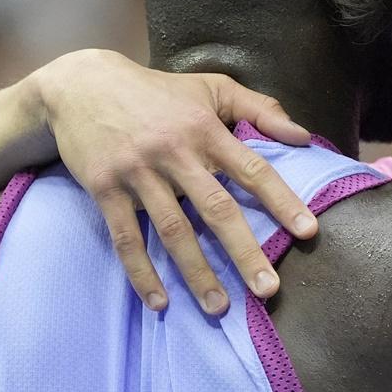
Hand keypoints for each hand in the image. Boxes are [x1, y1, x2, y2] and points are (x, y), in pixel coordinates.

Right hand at [31, 49, 313, 311]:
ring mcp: (138, 173)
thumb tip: (304, 136)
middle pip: (216, 208)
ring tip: (219, 307)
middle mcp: (174, 153)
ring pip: (173, 230)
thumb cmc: (158, 91)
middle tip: (268, 290)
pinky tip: (159, 302)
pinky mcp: (105, 189)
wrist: (83, 84)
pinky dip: (141, 272)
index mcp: (206, 130)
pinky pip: (126, 237)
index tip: (309, 231)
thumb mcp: (212, 88)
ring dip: (197, 272)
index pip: (252, 170)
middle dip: (244, 251)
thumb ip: (261, 109)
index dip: (282, 201)